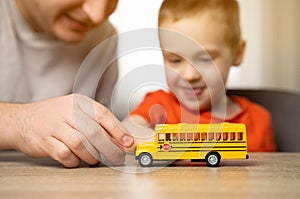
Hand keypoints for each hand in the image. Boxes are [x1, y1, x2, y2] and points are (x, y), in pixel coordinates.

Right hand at [2, 94, 132, 166]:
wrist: (23, 120)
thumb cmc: (55, 117)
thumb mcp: (76, 112)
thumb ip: (98, 123)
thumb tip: (121, 138)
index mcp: (79, 102)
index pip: (103, 115)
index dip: (118, 130)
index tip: (128, 143)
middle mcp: (67, 112)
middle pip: (94, 132)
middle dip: (109, 148)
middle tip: (116, 157)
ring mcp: (55, 126)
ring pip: (81, 144)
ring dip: (92, 155)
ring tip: (94, 159)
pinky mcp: (44, 141)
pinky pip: (65, 154)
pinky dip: (74, 160)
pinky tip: (75, 159)